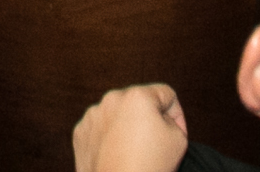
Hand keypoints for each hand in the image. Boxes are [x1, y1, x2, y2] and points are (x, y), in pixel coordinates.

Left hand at [72, 85, 188, 171]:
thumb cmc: (148, 168)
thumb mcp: (179, 140)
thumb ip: (172, 119)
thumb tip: (159, 117)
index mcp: (137, 96)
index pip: (165, 95)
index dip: (177, 116)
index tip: (175, 135)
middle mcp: (111, 99)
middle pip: (139, 104)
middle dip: (149, 121)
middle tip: (154, 146)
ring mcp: (92, 116)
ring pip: (118, 116)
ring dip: (127, 129)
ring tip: (133, 154)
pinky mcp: (80, 133)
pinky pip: (100, 129)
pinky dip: (109, 140)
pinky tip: (117, 157)